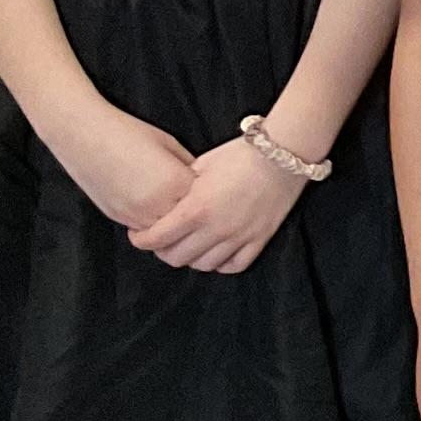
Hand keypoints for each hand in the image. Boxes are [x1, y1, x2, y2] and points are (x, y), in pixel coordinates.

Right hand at [60, 108, 203, 234]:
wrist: (84, 134)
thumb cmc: (129, 132)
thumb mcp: (169, 144)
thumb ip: (188, 167)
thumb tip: (201, 183)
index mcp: (175, 182)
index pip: (203, 199)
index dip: (204, 192)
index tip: (202, 184)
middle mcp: (157, 204)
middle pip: (186, 220)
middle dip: (188, 209)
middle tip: (186, 196)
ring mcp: (136, 215)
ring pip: (165, 231)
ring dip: (169, 220)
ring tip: (166, 199)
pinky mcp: (118, 218)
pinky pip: (144, 229)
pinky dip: (150, 221)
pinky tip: (149, 203)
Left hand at [129, 137, 306, 273]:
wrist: (283, 154)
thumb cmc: (240, 154)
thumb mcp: (202, 165)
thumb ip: (182, 187)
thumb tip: (168, 198)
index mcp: (196, 208)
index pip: (157, 238)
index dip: (140, 240)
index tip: (137, 235)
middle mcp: (215, 229)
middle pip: (176, 257)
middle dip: (162, 250)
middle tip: (161, 239)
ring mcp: (239, 238)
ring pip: (203, 265)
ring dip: (191, 258)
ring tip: (189, 245)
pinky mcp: (259, 240)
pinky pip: (234, 266)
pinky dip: (220, 263)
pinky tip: (216, 252)